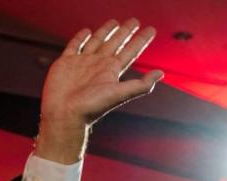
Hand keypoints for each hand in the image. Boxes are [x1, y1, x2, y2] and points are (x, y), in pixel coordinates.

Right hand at [36, 19, 162, 162]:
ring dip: (106, 32)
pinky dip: (81, 38)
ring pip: (97, 42)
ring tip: (115, 22)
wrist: (65, 114)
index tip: (151, 30)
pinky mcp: (66, 62)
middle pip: (116, 43)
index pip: (131, 51)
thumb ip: (141, 85)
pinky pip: (75, 46)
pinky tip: (87, 31)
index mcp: (112, 71)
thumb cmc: (92, 107)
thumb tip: (161, 73)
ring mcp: (83, 63)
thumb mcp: (120, 93)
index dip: (141, 40)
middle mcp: (99, 65)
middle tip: (135, 20)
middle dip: (126, 32)